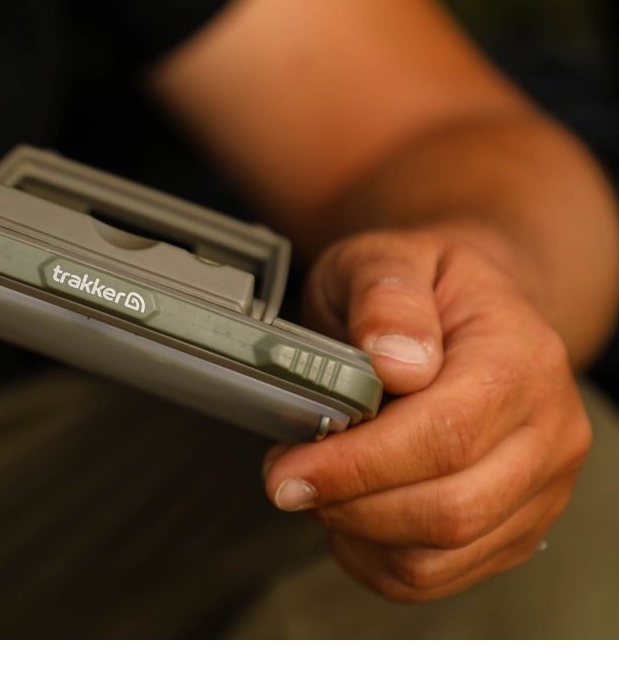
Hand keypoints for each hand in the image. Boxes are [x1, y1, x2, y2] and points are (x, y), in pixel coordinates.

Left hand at [262, 230, 590, 600]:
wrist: (469, 312)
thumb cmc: (423, 286)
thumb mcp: (388, 258)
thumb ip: (386, 295)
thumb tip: (396, 358)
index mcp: (521, 359)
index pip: (444, 435)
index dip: (358, 465)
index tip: (290, 469)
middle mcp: (549, 432)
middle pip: (449, 509)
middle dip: (349, 505)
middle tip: (287, 480)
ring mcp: (539, 488)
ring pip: (441, 556)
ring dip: (357, 534)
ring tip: (318, 488)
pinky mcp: (514, 528)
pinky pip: (438, 577)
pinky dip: (375, 560)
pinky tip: (347, 515)